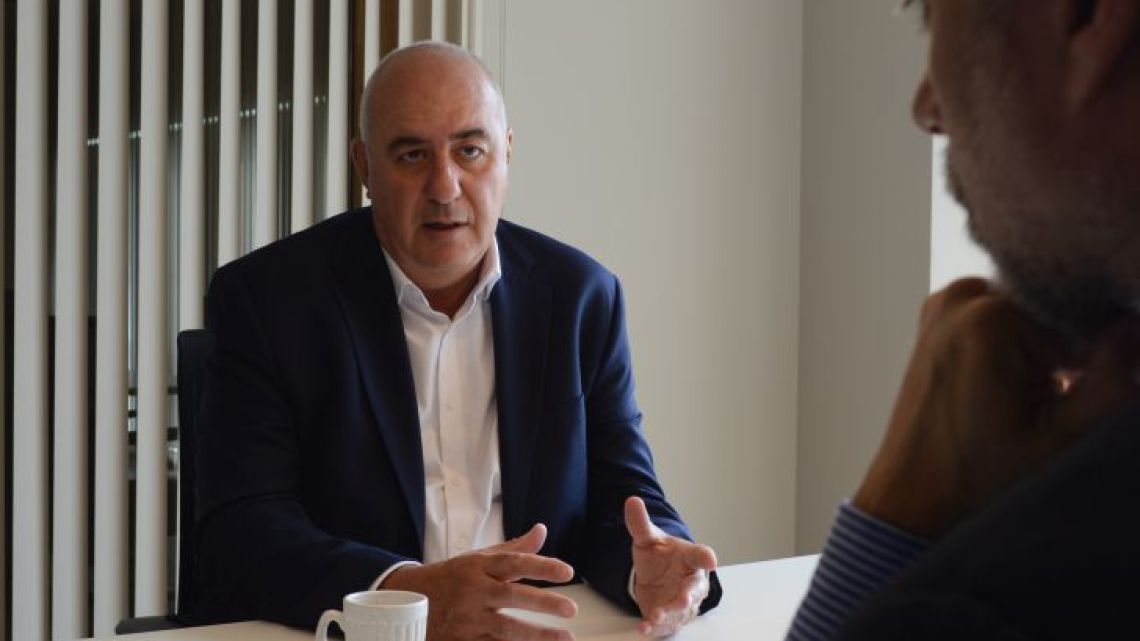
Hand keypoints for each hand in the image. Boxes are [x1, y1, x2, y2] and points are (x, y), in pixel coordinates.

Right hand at [380, 524, 577, 640]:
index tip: (566, 571)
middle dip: (543, 603)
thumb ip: (514, 549)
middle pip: (511, 596)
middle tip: (570, 608)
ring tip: (564, 638)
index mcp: (478, 567)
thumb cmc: (452, 577)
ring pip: (504, 629)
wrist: (408, 599)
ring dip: (536, 636)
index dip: (541, 565)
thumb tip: (541, 531)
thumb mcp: (478, 558)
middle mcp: (473, 591)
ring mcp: (467, 619)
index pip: (513, 563)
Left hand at [624, 496, 716, 636]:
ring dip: (669, 615)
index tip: (711, 559)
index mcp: (691, 557)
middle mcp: (692, 582)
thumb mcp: (648, 538)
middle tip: (682, 598)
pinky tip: (645, 628)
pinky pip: (667, 625)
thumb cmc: (660, 556)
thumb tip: (632, 501)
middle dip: (688, 596)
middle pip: (695, 590)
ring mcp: (683, 602)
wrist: (656, 576)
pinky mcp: (671, 618)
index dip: (706, 557)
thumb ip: (640, 523)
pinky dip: (656, 628)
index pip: (701, 555)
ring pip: (680, 611)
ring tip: (656, 617)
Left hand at [854, 278, 1139, 538]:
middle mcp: (960, 298)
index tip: (1090, 386)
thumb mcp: (1065, 435)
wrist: (913, 502)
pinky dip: (1019, 348)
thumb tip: (1136, 325)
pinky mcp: (935, 325)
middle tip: (1062, 396)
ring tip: (1034, 400)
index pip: (1082, 307)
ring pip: (1030, 313)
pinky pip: (1000, 320)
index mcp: (989, 315)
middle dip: (1072, 348)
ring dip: (1047, 349)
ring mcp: (942, 308)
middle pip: (1052, 307)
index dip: (1103, 348)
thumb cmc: (981, 479)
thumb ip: (1114, 377)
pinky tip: (1017, 392)